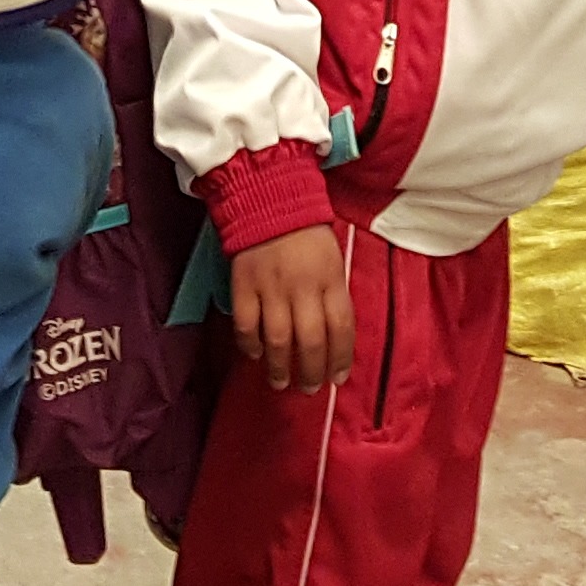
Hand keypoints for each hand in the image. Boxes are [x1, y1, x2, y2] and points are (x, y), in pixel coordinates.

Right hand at [230, 225, 353, 394]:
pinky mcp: (243, 284)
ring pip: (277, 339)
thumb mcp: (333, 260)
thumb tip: (335, 339)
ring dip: (280, 367)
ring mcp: (271, 286)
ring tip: (281, 382)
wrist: (269, 197)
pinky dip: (249, 345)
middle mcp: (303, 285)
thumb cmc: (307, 234)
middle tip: (310, 388)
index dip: (341, 358)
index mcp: (330, 278)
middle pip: (311, 340)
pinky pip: (245, 324)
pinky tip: (254, 355)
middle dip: (311, 371)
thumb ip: (333, 296)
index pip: (342, 327)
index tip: (338, 378)